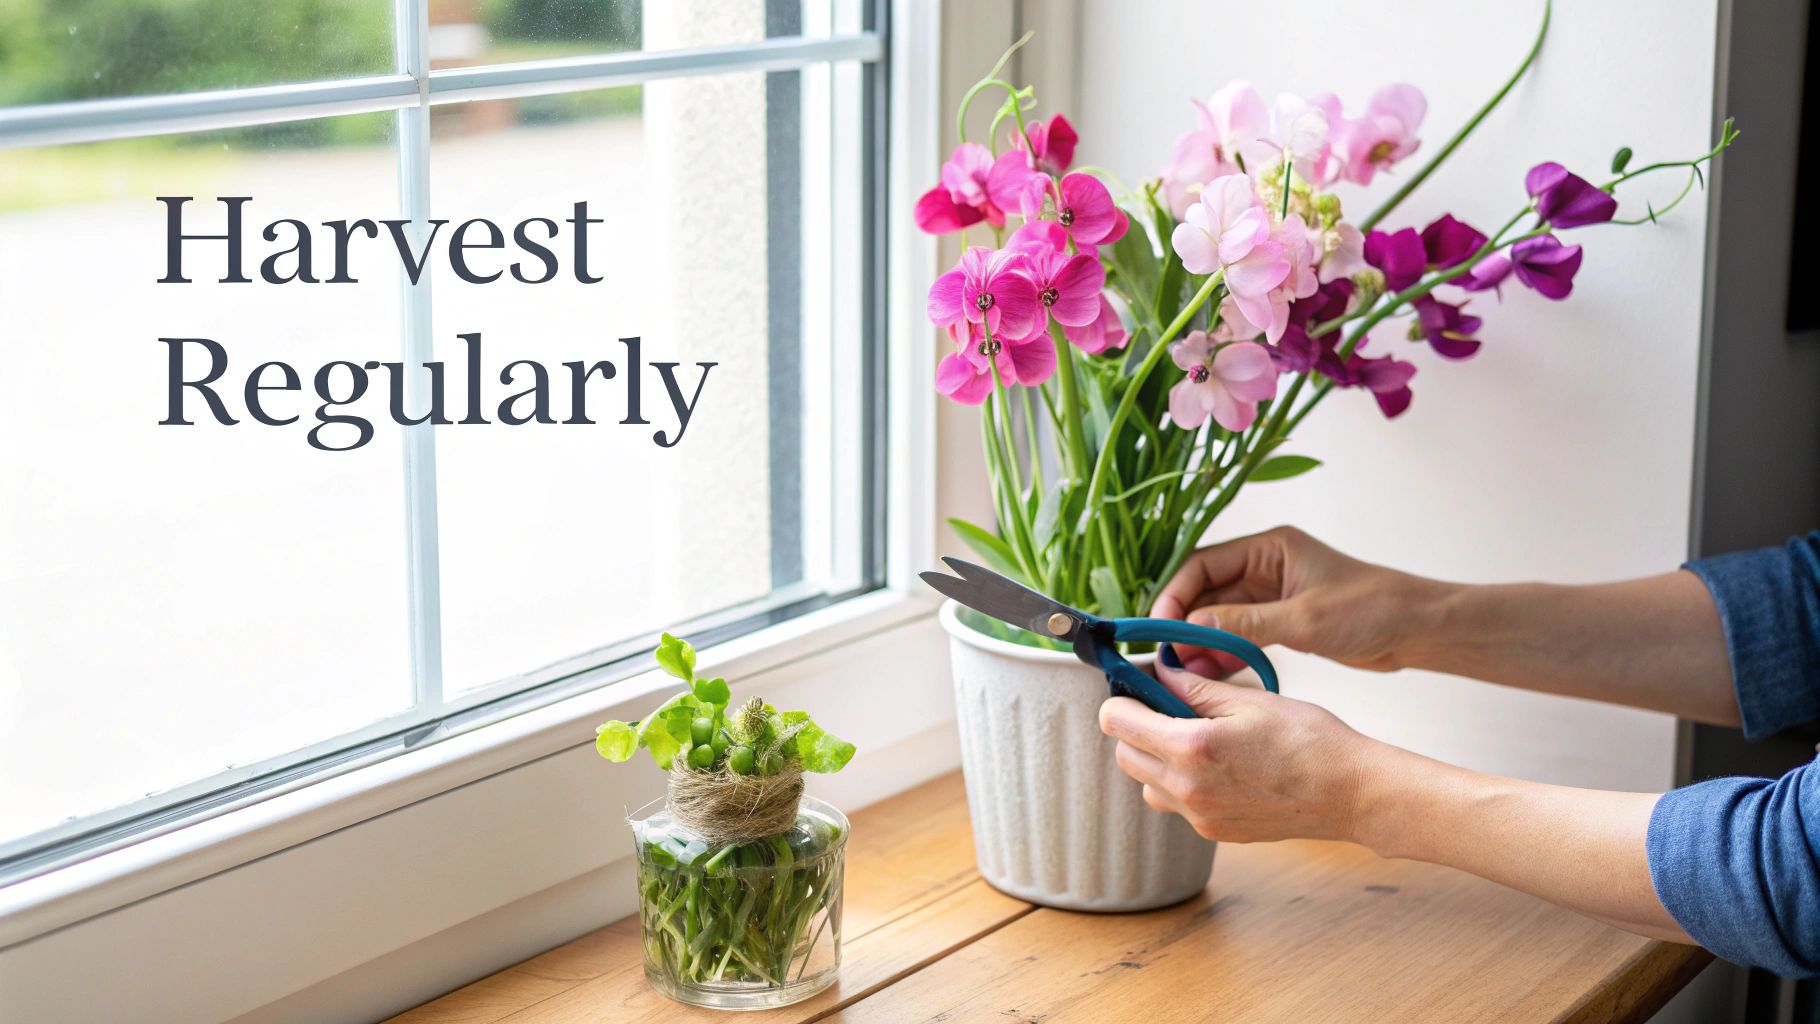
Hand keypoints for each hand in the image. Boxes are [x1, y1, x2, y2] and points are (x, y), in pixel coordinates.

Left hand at [1097, 656, 1382, 843]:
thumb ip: (1194, 688)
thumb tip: (1158, 670)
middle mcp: (1186, 789)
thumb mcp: (1250, 700)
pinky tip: (1220, 766)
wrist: (1351, 795)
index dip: (1123, 698)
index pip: (1116, 722)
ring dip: (1157, 759)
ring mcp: (1199, 817)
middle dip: (1137, 728)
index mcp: (1191, 748)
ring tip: (1198, 739)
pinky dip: (1182, 783)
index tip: (1141, 687)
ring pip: (1147, 784)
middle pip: (1124, 755)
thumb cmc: (1309, 740)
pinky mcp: (1215, 832)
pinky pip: (1176, 804)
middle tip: (1172, 707)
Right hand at [1151, 526, 1441, 676]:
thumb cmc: (1372, 609)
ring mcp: (1271, 596)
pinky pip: (1238, 635)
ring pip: (1218, 616)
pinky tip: (1208, 675)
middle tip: (1166, 656)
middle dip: (1183, 622)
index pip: (1202, 564)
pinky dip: (1223, 653)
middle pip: (1205, 591)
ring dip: (1200, 642)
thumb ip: (1245, 623)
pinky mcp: (1280, 622)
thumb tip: (1190, 629)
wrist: (1418, 629)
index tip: (1158, 627)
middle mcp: (1263, 567)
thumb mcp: (1304, 618)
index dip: (1175, 594)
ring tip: (1184, 671)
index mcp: (1268, 548)